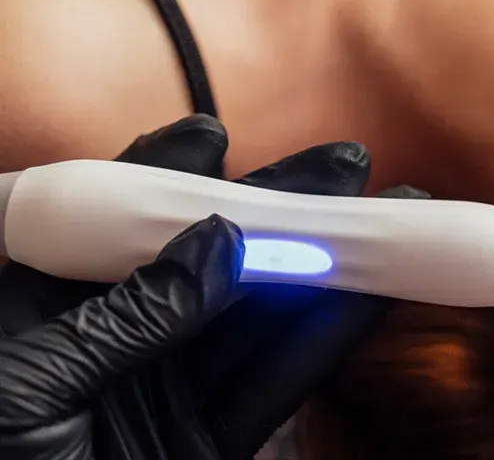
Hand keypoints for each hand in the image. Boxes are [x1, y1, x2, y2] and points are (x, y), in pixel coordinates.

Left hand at [0, 114, 428, 459]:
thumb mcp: (34, 393)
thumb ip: (126, 319)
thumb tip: (215, 245)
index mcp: (36, 318)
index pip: (103, 229)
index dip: (160, 176)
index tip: (214, 135)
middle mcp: (104, 345)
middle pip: (201, 260)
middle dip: (272, 212)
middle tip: (343, 166)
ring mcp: (159, 395)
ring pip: (254, 318)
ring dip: (323, 269)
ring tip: (387, 221)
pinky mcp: (202, 443)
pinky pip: (272, 383)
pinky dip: (323, 340)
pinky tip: (367, 296)